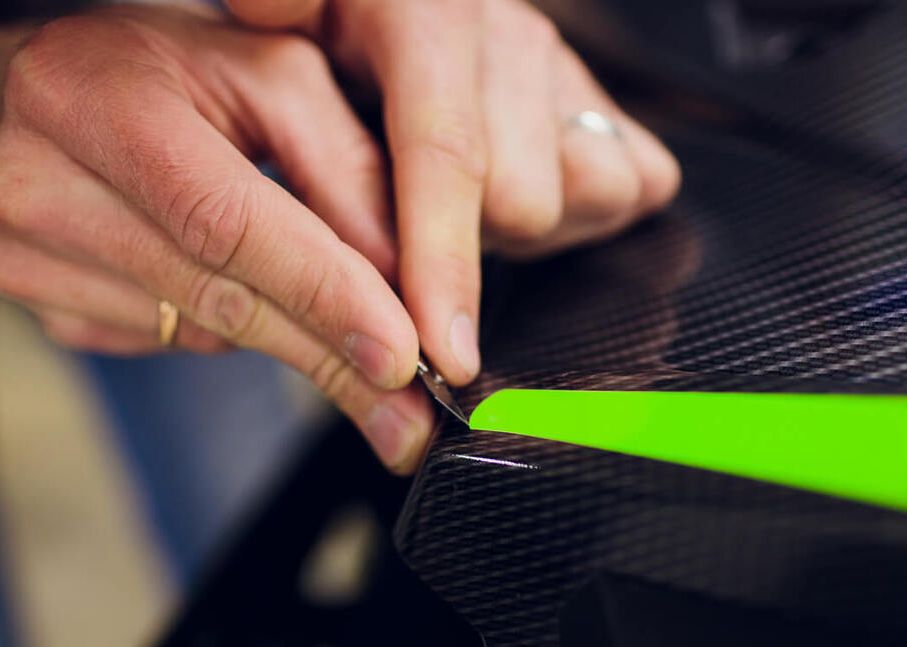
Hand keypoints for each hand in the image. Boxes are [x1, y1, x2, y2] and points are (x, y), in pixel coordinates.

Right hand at [0, 4, 432, 471]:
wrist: (64, 91)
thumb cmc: (179, 74)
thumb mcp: (278, 82)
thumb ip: (347, 172)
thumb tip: (404, 291)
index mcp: (98, 96)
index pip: (227, 221)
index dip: (322, 293)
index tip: (401, 356)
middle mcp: (36, 178)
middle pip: (216, 296)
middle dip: (329, 359)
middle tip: (407, 416)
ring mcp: (19, 250)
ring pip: (200, 332)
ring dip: (289, 343)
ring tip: (342, 334)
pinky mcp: (31, 298)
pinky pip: (167, 342)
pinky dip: (224, 328)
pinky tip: (231, 283)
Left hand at [226, 0, 681, 390]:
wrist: (382, 17)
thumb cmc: (329, 32)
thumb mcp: (288, 10)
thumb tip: (268, 3)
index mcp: (430, 13)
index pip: (447, 154)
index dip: (444, 264)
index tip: (443, 352)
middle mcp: (510, 38)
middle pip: (524, 201)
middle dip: (467, 245)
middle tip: (406, 225)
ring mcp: (563, 72)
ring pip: (590, 195)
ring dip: (523, 229)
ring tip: (463, 210)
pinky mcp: (601, 106)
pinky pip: (638, 184)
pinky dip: (583, 216)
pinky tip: (514, 205)